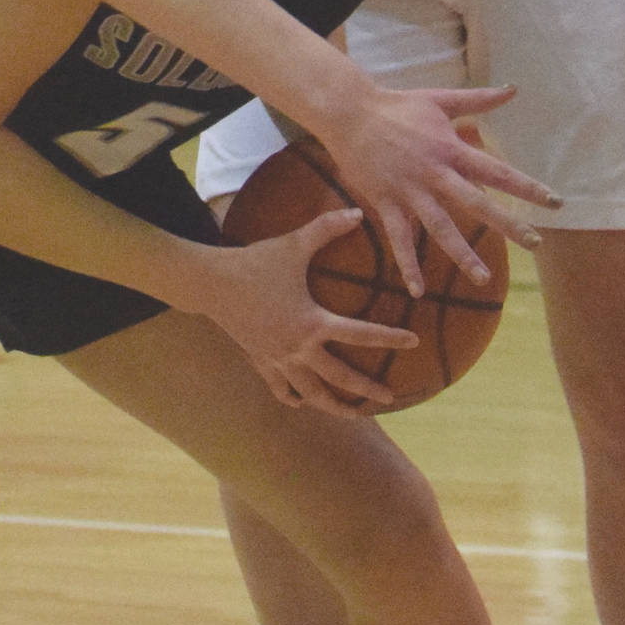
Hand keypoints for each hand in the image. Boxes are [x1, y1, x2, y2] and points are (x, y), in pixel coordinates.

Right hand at [201, 208, 418, 411]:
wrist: (211, 283)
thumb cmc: (255, 263)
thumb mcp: (293, 245)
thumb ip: (327, 228)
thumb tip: (358, 212)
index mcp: (312, 323)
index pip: (360, 334)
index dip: (390, 337)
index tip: (413, 340)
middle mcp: (298, 348)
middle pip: (339, 378)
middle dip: (366, 391)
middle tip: (389, 398)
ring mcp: (278, 359)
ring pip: (311, 393)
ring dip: (334, 406)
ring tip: (353, 413)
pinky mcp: (261, 361)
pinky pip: (281, 389)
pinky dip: (294, 398)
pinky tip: (303, 402)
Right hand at [317, 84, 558, 295]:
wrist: (350, 112)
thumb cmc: (398, 106)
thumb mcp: (440, 99)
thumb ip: (479, 100)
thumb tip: (514, 88)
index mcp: (451, 149)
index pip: (497, 171)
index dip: (526, 187)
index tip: (554, 202)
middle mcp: (434, 173)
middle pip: (477, 203)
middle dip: (508, 225)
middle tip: (536, 244)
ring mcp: (409, 190)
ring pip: (440, 227)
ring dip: (462, 254)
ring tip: (483, 279)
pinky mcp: (385, 202)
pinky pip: (399, 239)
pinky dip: (408, 265)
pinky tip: (418, 291)